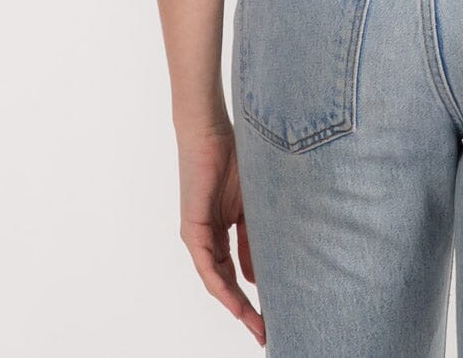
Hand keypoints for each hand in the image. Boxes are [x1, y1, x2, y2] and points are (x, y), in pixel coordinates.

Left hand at [177, 121, 265, 346]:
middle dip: (246, 309)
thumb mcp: (250, 205)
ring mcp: (197, 235)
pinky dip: (220, 285)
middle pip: (226, 283)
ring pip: (216, 280)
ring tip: (255, 323)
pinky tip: (235, 300)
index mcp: (220, 232)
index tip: (270, 316)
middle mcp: (206, 238)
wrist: (210, 131)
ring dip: (235, 304)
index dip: (252, 297)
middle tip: (266, 330)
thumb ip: (252, 238)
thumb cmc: (232, 158)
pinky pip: (207, 265)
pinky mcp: (192, 228)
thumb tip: (258, 276)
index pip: (236, 273)